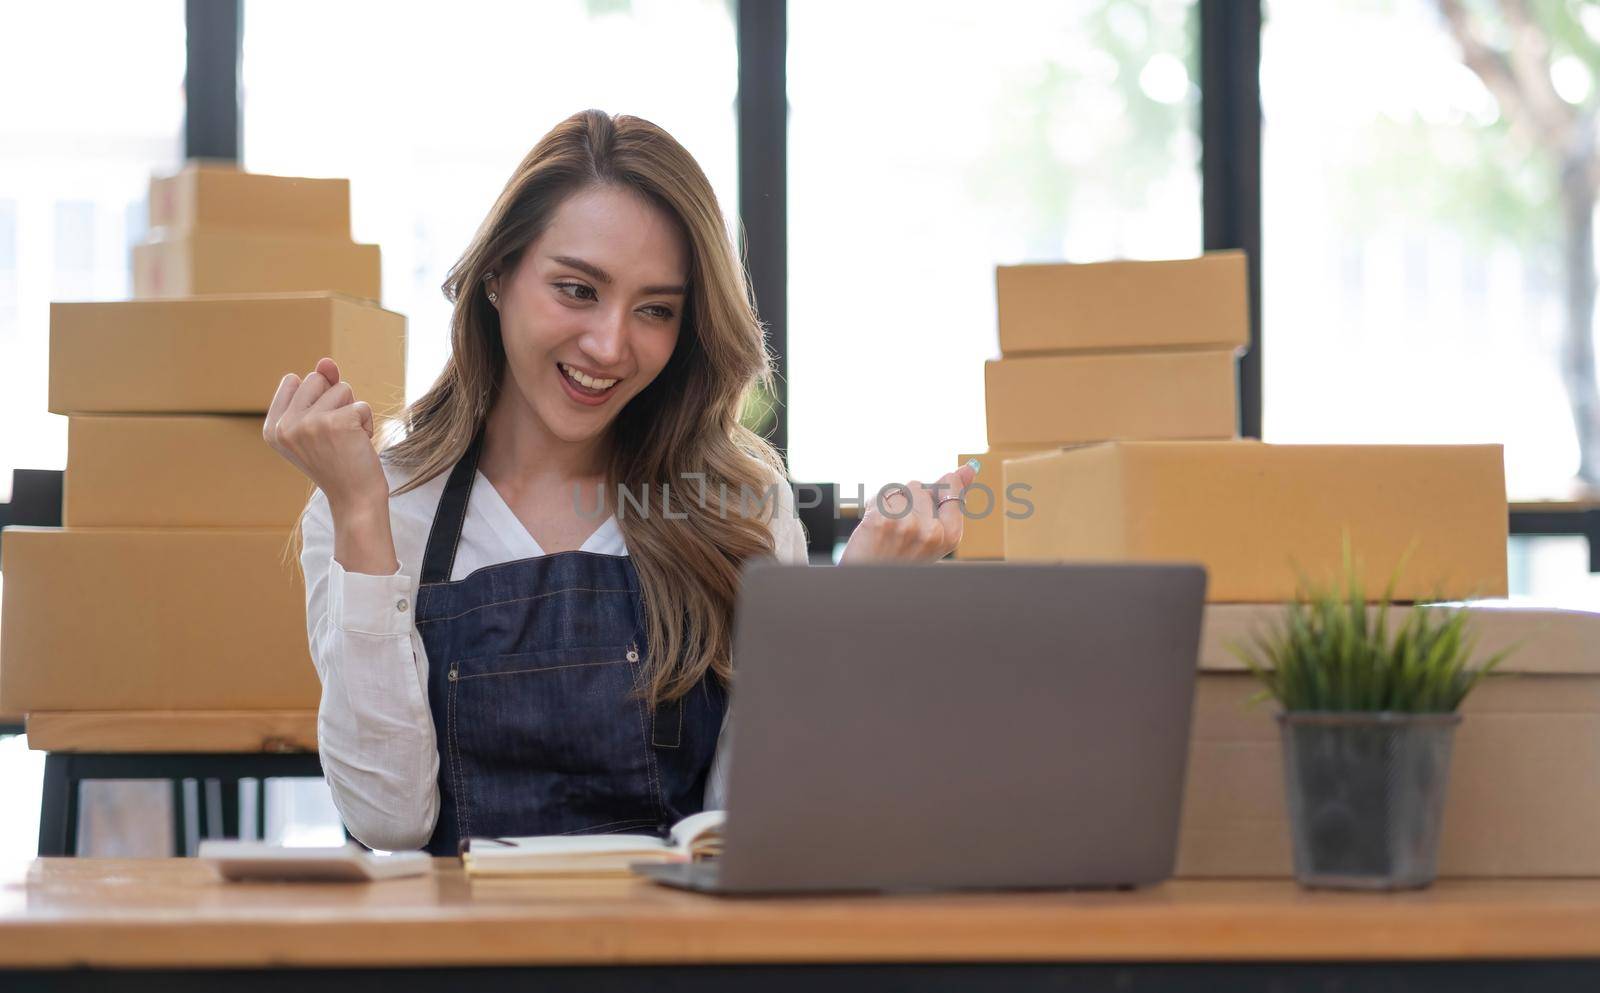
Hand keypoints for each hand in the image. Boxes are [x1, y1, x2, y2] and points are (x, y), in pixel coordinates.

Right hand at [263, 356, 386, 513]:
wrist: (355, 499)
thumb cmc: (338, 461)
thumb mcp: (319, 423)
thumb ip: (320, 388)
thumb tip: (326, 361)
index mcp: (272, 427)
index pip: (294, 380)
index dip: (315, 399)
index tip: (318, 430)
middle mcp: (284, 425)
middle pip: (317, 379)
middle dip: (335, 401)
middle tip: (335, 435)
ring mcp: (307, 424)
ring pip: (342, 388)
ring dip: (353, 412)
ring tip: (347, 440)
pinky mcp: (335, 423)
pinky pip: (361, 405)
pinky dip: (368, 423)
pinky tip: (359, 445)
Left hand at [839, 461, 978, 564]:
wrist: (869, 584)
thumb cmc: (901, 558)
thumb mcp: (933, 536)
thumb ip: (951, 501)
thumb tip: (969, 468)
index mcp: (950, 537)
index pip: (951, 492)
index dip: (935, 493)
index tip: (924, 504)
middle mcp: (932, 532)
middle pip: (920, 487)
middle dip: (908, 502)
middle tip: (899, 531)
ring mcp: (907, 525)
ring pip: (900, 489)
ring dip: (891, 504)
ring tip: (886, 530)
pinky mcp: (882, 520)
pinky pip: (882, 495)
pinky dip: (875, 507)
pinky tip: (873, 528)